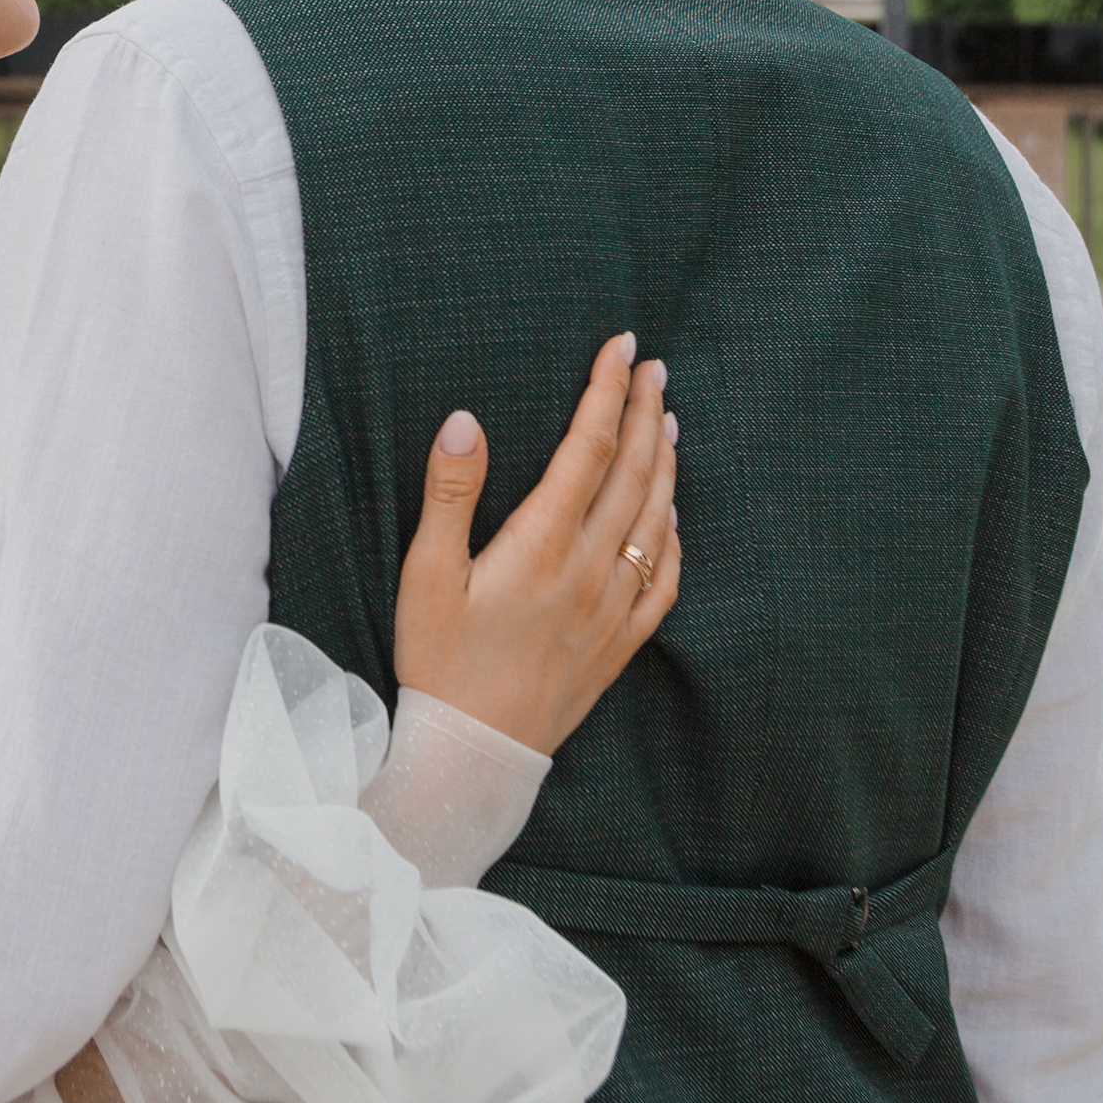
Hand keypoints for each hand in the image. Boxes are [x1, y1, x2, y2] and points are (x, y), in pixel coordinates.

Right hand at [391, 333, 679, 753]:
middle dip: (645, 411)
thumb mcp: (425, 574)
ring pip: (658, 519)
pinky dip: (676, 535)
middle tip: (653, 366)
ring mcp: (613, 608)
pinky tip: (673, 515)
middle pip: (633, 472)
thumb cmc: (439, 663)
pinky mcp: (621, 643)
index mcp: (542, 545)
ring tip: (668, 420)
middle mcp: (590, 570)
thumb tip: (467, 420)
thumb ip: (449, 494)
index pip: (589, 447)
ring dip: (666, 462)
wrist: (474, 755)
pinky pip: (666, 580)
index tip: (620, 346)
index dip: (607, 391)